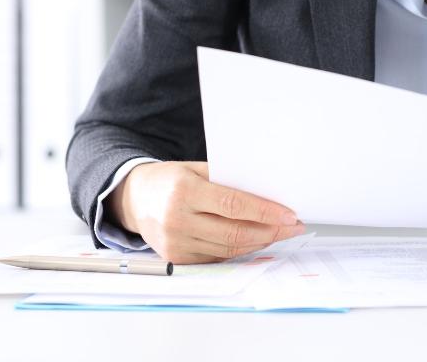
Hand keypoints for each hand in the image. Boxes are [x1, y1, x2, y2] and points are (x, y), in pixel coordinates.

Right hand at [106, 161, 304, 263]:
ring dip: (260, 242)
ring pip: (229, 249)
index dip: (266, 212)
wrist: (133, 199)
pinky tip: (256, 241)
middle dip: (271, 231)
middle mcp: (177, 220)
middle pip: (235, 232)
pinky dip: (240, 250)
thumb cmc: (169, 179)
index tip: (289, 214)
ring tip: (280, 233)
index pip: (234, 205)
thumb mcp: (195, 169)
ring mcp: (175, 243)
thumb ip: (226, 181)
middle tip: (293, 227)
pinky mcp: (176, 258)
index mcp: (184, 192)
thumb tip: (266, 193)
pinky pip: (216, 256)